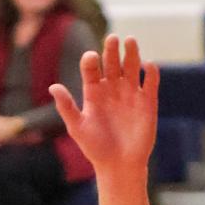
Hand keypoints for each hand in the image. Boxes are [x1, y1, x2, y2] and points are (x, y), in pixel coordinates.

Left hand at [49, 34, 157, 176]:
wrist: (119, 165)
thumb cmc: (95, 148)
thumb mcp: (78, 127)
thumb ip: (67, 107)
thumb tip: (53, 87)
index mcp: (93, 93)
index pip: (91, 70)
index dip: (91, 61)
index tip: (91, 57)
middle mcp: (112, 89)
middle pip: (112, 63)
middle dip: (112, 51)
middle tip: (112, 38)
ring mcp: (130, 94)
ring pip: (132, 67)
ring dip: (132, 54)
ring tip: (130, 40)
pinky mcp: (148, 102)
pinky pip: (150, 82)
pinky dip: (151, 73)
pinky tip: (148, 64)